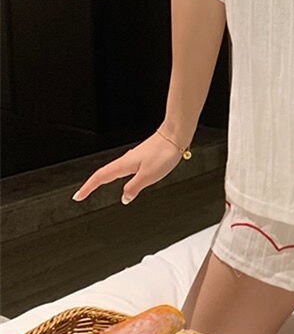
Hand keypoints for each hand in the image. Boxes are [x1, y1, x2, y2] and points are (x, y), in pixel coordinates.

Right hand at [71, 131, 186, 204]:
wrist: (176, 135)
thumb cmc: (163, 152)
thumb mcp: (148, 176)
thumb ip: (134, 188)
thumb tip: (124, 198)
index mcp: (124, 165)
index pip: (100, 177)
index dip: (88, 188)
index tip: (78, 196)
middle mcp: (127, 160)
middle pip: (104, 173)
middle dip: (93, 183)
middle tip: (84, 193)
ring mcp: (135, 157)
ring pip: (115, 170)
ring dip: (105, 178)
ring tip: (99, 186)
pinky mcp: (144, 155)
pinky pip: (127, 168)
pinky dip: (120, 174)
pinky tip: (128, 177)